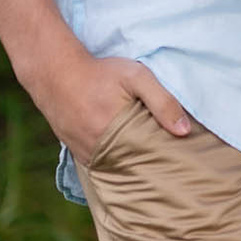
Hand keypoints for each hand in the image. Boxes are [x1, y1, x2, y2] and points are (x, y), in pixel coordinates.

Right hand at [25, 49, 193, 159]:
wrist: (55, 74)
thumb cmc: (100, 73)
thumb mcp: (136, 76)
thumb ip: (162, 101)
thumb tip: (184, 131)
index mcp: (115, 133)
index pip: (150, 157)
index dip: (165, 156)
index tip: (182, 157)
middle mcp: (99, 150)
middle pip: (135, 165)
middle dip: (152, 163)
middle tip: (171, 162)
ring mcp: (86, 154)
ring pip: (119, 167)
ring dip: (134, 164)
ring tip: (152, 160)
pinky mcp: (78, 154)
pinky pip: (104, 165)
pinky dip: (117, 162)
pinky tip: (130, 156)